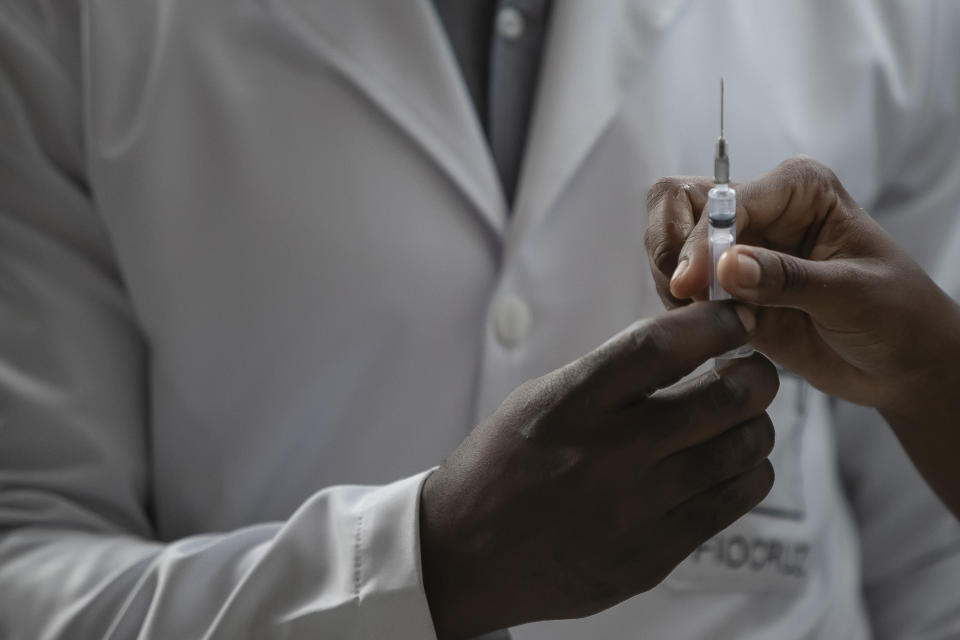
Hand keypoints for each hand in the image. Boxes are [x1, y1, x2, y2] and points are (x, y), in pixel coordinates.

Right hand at [419, 302, 778, 638]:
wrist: (466, 555)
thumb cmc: (499, 467)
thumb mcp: (537, 401)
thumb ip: (606, 377)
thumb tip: (683, 346)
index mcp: (571, 404)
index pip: (662, 346)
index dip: (714, 323)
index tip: (735, 317)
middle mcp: (608, 453)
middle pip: (722, 398)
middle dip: (756, 374)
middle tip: (752, 370)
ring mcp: (634, 509)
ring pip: (740, 450)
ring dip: (755, 424)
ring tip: (741, 418)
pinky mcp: (651, 555)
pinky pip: (731, 503)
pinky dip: (746, 472)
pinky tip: (732, 463)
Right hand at [645, 156, 959, 412]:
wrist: (902, 364)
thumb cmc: (897, 314)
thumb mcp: (851, 295)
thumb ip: (788, 279)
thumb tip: (727, 267)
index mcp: (797, 189)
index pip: (724, 199)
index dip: (701, 239)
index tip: (691, 284)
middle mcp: (761, 211)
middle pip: (677, 205)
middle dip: (672, 251)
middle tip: (687, 296)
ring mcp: (738, 251)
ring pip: (669, 248)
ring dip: (676, 285)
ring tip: (714, 320)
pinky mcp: (725, 290)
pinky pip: (680, 291)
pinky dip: (682, 311)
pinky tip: (713, 333)